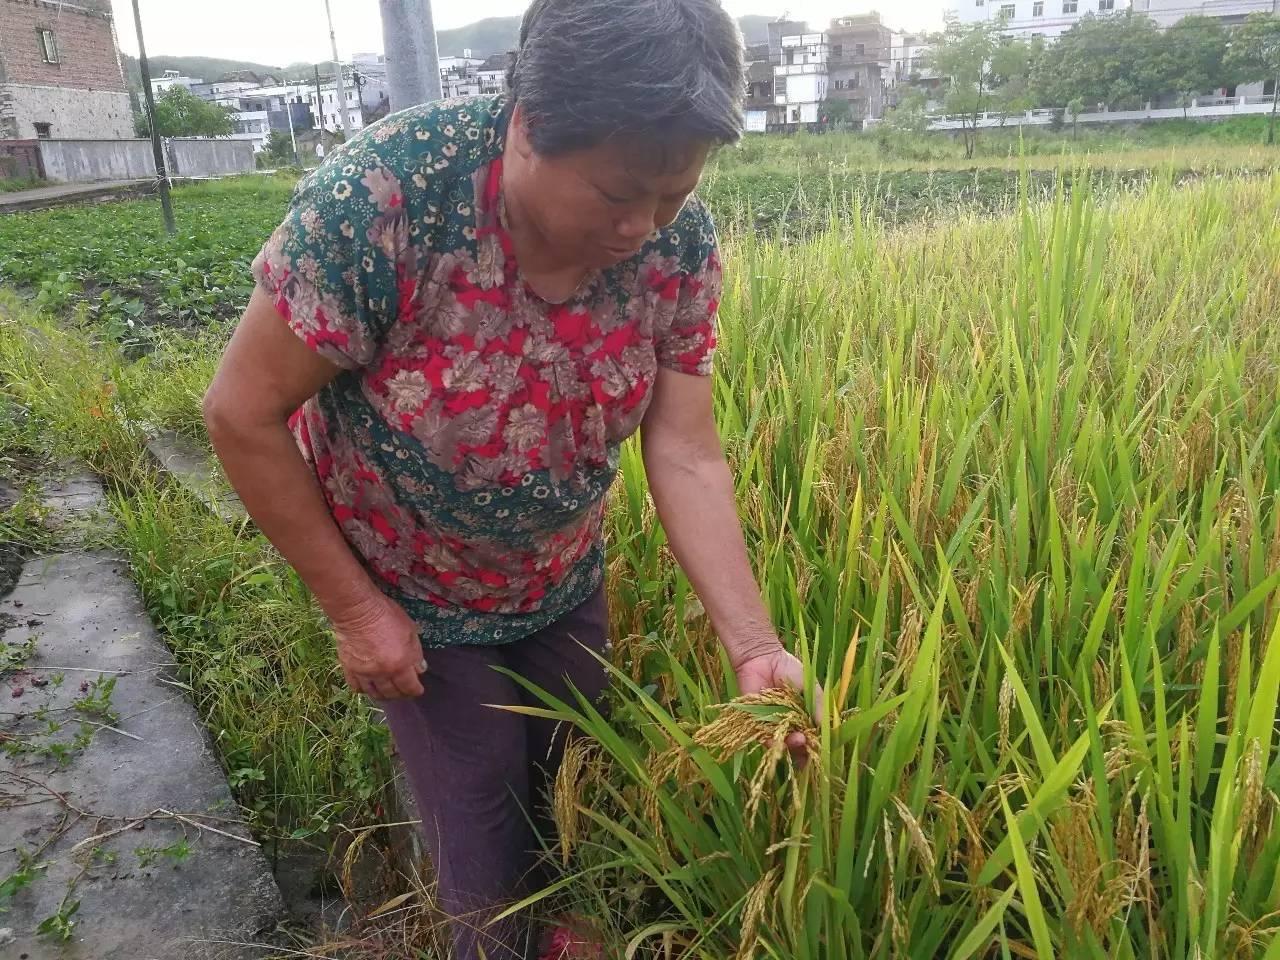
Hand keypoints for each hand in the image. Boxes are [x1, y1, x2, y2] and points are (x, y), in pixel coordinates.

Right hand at [331, 589, 425, 700]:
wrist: (358, 610)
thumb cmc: (387, 615)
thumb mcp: (410, 630)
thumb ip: (416, 652)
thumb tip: (420, 669)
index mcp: (400, 664)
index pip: (410, 687)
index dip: (415, 690)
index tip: (418, 690)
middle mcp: (382, 673)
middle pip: (392, 693)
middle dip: (401, 694)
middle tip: (404, 691)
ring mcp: (364, 672)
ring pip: (374, 693)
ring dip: (383, 695)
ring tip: (387, 692)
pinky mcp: (349, 668)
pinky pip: (356, 686)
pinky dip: (364, 689)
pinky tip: (369, 686)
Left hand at [733, 645, 822, 765]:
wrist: (763, 658)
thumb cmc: (788, 669)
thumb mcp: (810, 686)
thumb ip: (819, 705)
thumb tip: (826, 726)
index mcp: (802, 716)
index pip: (811, 736)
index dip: (816, 743)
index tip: (822, 746)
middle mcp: (788, 724)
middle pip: (797, 744)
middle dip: (804, 747)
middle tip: (807, 741)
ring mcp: (771, 724)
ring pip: (782, 743)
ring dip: (790, 745)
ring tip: (798, 739)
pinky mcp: (755, 722)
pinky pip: (764, 737)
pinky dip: (772, 741)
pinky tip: (780, 739)